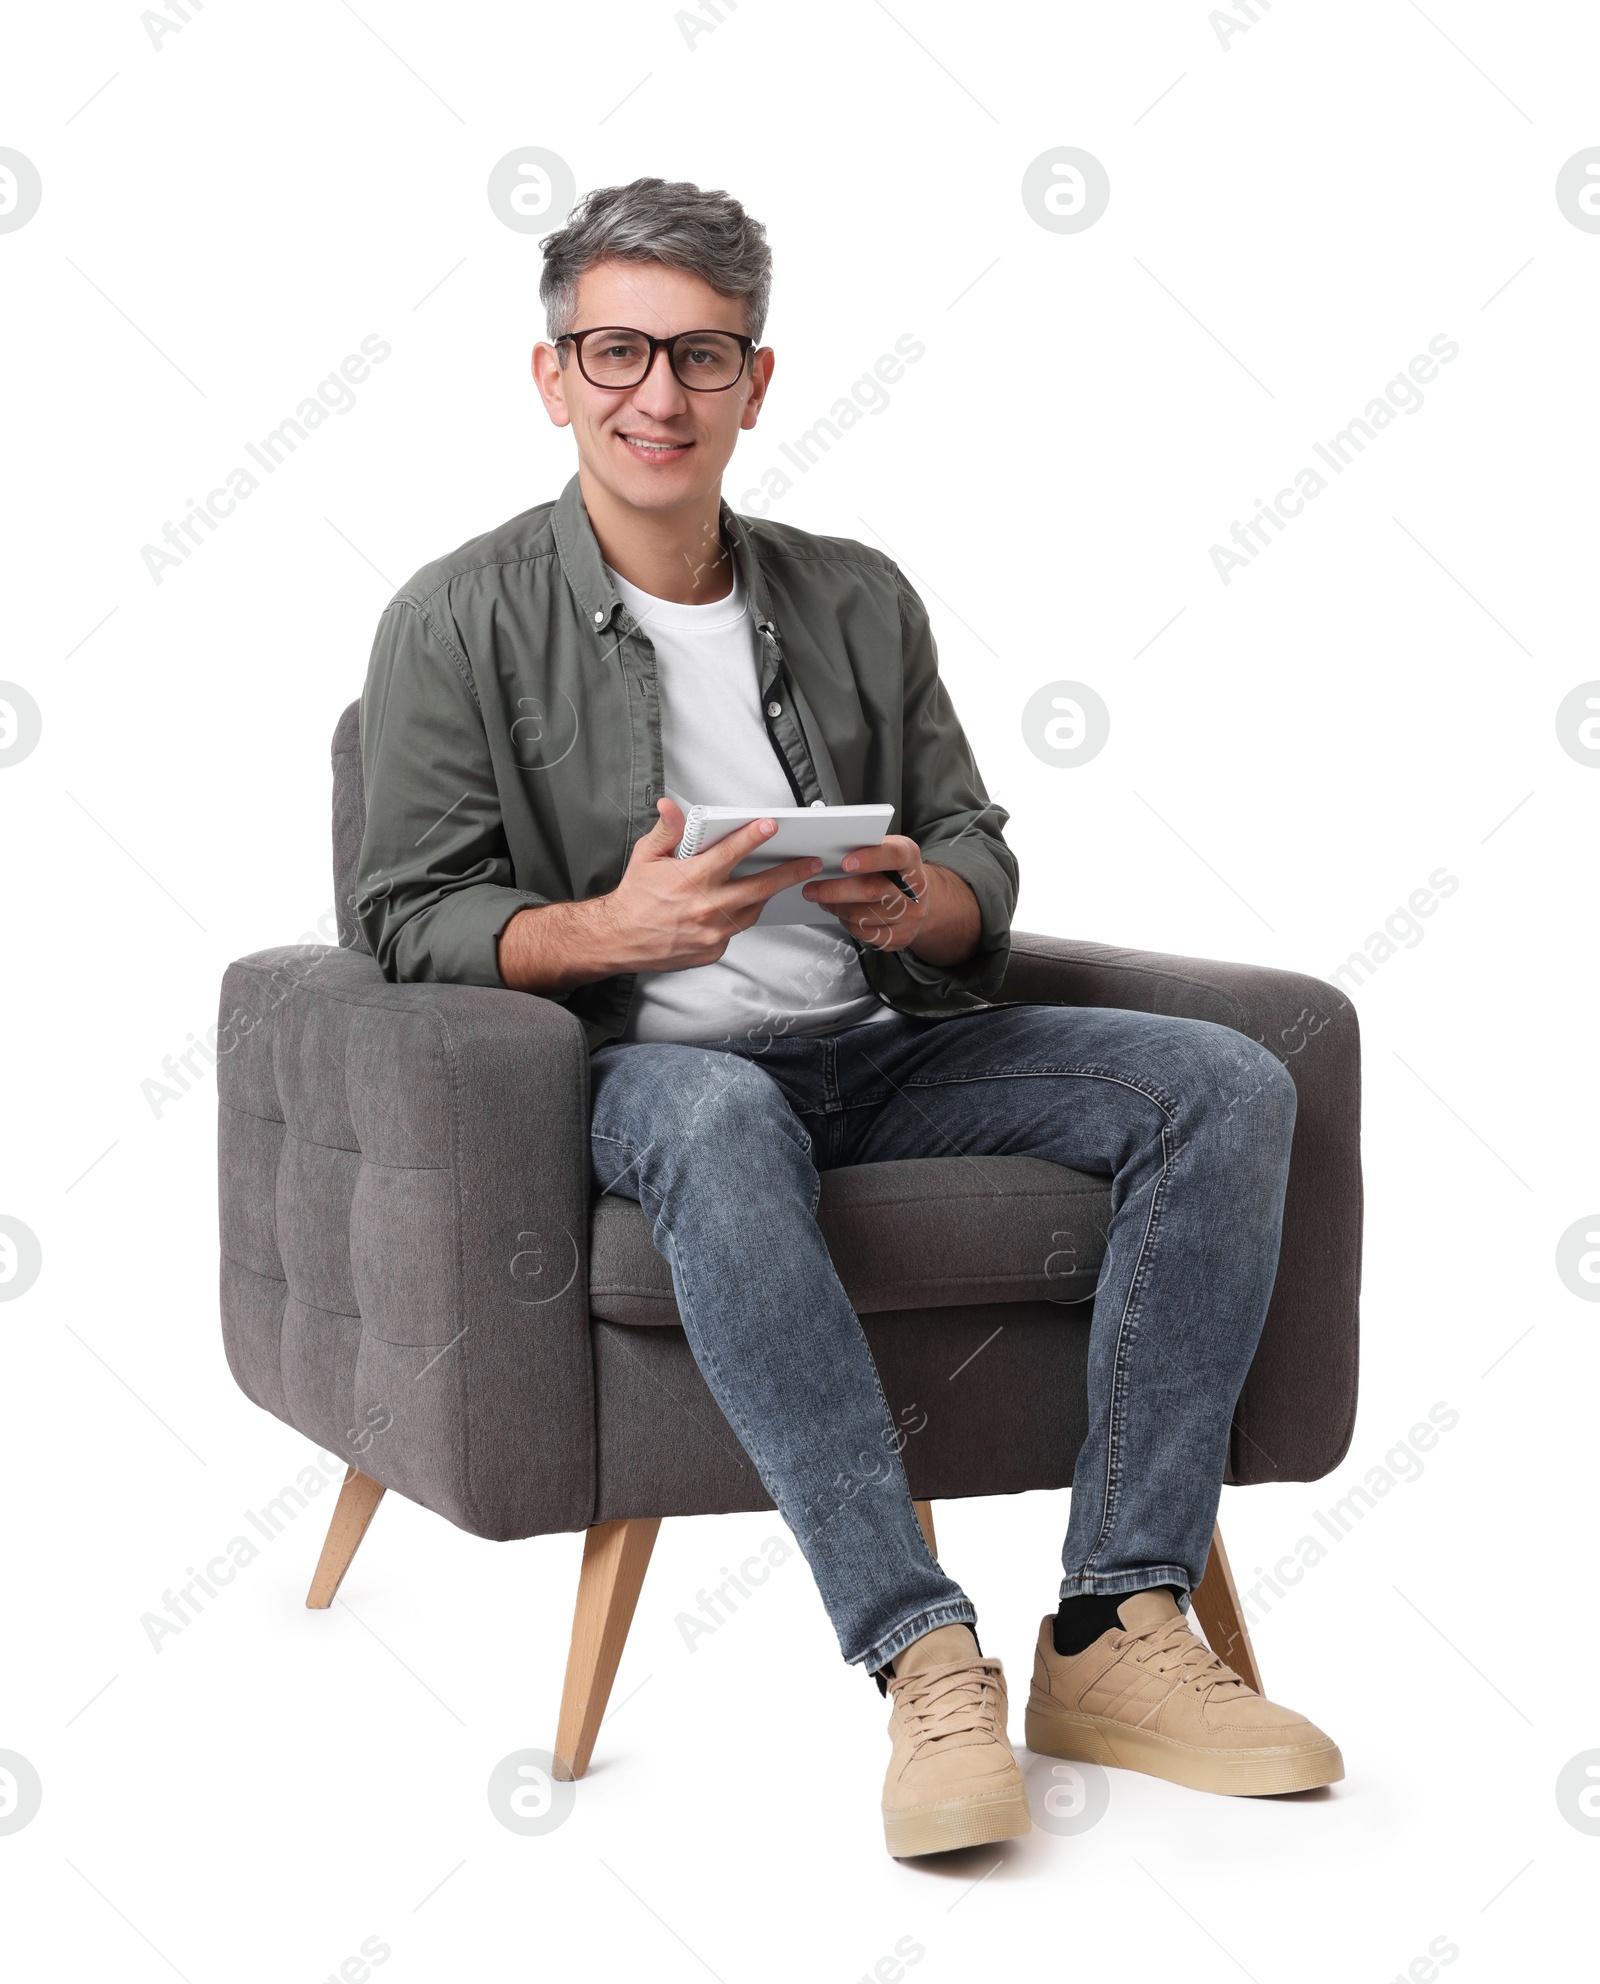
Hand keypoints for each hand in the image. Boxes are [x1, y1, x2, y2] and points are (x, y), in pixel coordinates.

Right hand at [598, 797, 825, 973]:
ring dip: (765, 895)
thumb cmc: (634, 898)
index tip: (771, 826)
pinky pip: (735, 931)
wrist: (618, 939)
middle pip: (760, 887)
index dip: (754, 836)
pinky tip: (734, 907)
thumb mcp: (646, 857)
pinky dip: (737, 917)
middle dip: (789, 873)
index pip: (732, 852)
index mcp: (692, 879)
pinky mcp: (712, 950)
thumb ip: (666, 832)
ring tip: (775, 883)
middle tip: (809, 863)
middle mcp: (707, 906)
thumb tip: (671, 807)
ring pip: (752, 910)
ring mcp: (712, 932)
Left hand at [800, 834, 979, 964]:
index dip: (870, 859)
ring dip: (836, 908)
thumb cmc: (894, 870)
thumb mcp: (888, 849)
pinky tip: (841, 912)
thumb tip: (830, 851)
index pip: (894, 856)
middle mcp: (915, 889)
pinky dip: (847, 923)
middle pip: (872, 890)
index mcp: (910, 858)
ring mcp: (910, 916)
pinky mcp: (901, 936)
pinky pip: (865, 933)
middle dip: (835, 890)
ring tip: (823, 899)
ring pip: (863, 916)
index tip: (844, 863)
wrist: (921, 899)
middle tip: (811, 889)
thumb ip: (867, 847)